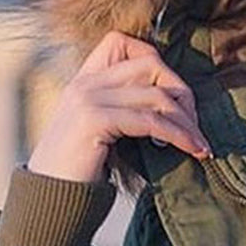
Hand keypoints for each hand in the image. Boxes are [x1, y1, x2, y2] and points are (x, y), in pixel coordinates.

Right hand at [27, 31, 211, 183]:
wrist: (46, 204)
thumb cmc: (79, 171)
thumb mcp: (99, 128)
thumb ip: (122, 105)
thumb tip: (172, 101)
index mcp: (83, 81)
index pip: (120, 42)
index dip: (154, 60)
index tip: (174, 94)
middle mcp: (84, 84)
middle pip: (150, 65)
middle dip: (181, 92)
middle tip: (195, 124)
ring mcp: (86, 100)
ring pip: (156, 95)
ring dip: (186, 121)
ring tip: (200, 143)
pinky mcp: (93, 121)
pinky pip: (150, 121)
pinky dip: (177, 135)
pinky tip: (191, 150)